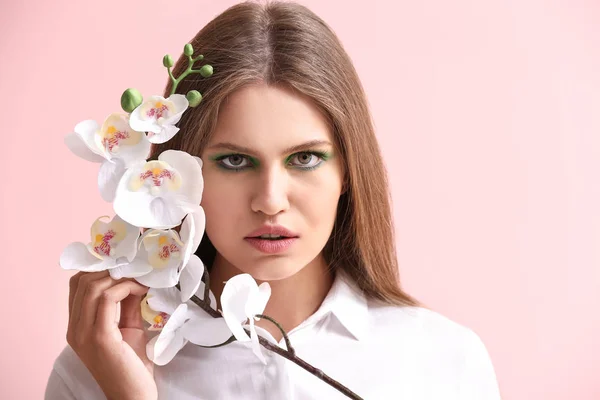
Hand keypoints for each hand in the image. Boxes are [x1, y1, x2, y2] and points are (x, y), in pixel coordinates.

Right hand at [67, 271, 157, 399]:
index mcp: (77, 327)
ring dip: (120, 277)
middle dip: (110, 269)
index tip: (124, 266)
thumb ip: (125, 306)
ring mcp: (83, 333)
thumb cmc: (132, 366)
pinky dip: (125, 288)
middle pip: (82, 282)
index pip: (77, 286)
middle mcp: (74, 329)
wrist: (133, 395)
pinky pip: (106, 299)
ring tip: (140, 279)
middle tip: (135, 270)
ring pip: (91, 287)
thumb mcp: (128, 328)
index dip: (99, 270)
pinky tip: (140, 290)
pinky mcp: (98, 336)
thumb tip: (132, 280)